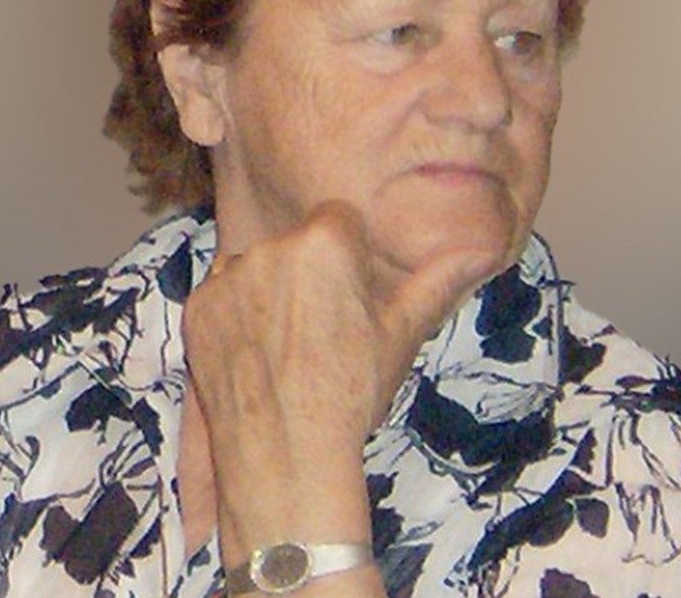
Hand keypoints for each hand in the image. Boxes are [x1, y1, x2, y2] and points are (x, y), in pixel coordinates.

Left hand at [182, 200, 498, 568]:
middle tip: (320, 330)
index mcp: (324, 241)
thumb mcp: (401, 333)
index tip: (349, 299)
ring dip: (267, 290)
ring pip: (256, 267)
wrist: (286, 459)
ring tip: (286, 346)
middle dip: (307, 273)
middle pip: (294, 244)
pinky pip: (220, 296)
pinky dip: (233, 317)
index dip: (346, 259)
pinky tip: (254, 355)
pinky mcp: (195, 309)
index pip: (336, 221)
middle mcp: (270, 247)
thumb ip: (438, 280)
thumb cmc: (353, 393)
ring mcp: (226, 278)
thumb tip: (485, 247)